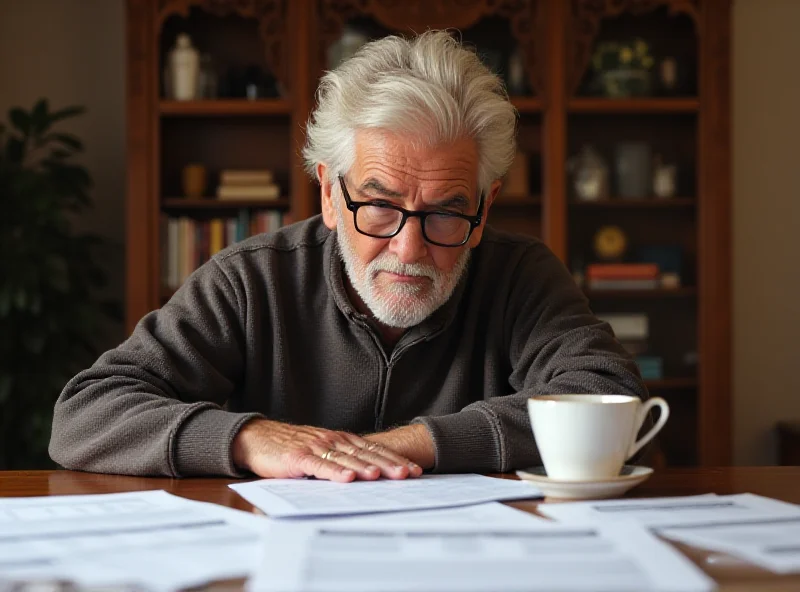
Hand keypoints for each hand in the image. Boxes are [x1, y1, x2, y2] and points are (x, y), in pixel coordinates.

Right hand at [231, 419, 423, 482]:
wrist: (257, 438)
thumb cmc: (289, 447)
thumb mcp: (320, 451)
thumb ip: (341, 460)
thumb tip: (367, 474)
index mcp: (340, 440)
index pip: (373, 449)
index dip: (394, 458)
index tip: (414, 468)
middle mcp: (332, 441)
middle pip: (366, 454)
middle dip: (389, 464)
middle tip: (409, 473)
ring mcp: (316, 448)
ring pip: (346, 459)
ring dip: (366, 468)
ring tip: (383, 476)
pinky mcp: (298, 458)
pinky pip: (319, 466)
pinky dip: (334, 473)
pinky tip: (347, 479)